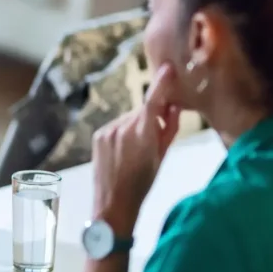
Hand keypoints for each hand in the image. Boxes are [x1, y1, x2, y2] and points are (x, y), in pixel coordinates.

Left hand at [91, 63, 180, 231]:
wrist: (113, 203)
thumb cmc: (143, 183)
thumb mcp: (162, 156)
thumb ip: (168, 129)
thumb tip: (173, 107)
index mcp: (143, 133)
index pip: (154, 101)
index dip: (162, 84)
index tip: (168, 68)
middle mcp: (123, 127)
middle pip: (142, 112)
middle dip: (150, 119)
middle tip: (154, 140)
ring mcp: (108, 130)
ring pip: (129, 119)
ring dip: (136, 127)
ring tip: (136, 152)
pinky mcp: (98, 134)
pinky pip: (116, 126)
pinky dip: (123, 133)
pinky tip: (124, 152)